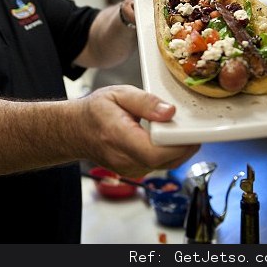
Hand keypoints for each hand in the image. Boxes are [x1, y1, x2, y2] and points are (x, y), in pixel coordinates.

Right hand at [76, 85, 199, 177]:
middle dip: (185, 143)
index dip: (178, 143)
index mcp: (118, 137)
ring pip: (168, 165)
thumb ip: (145, 102)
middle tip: (191, 125)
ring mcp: (130, 170)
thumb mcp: (118, 94)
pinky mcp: (136, 172)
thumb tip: (170, 112)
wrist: (75, 130)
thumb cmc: (95, 111)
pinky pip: (162, 165)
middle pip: (167, 160)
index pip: (155, 152)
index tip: (190, 129)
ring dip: (180, 148)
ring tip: (179, 128)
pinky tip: (169, 138)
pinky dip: (171, 152)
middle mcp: (124, 159)